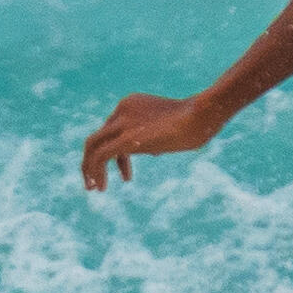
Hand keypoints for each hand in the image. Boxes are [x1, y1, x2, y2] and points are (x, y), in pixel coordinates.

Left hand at [82, 91, 223, 189]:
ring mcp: (123, 122)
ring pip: (92, 145)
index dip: (119, 155)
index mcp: (132, 103)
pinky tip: (101, 186)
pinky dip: (95, 171)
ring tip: (94, 188)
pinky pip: (100, 156)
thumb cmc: (197, 122)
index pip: (115, 129)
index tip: (126, 175)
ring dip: (89, 168)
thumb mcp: (172, 129)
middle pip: (99, 136)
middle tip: (95, 182)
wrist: (202, 116)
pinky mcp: (125, 138)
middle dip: (94, 160)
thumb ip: (157, 137)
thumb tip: (152, 150)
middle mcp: (123, 109)